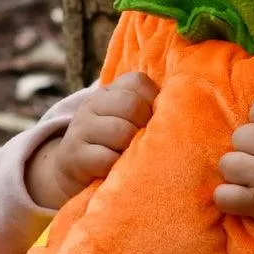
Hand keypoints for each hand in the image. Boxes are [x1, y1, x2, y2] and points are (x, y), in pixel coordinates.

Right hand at [25, 71, 157, 209]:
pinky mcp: (75, 155)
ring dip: (132, 148)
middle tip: (143, 143)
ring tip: (131, 156)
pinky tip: (117, 169)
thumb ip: (148, 109)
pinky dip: (118, 166)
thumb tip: (181, 111)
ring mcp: (81, 128)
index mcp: (109, 91)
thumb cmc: (113, 144)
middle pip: (131, 106)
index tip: (152, 121)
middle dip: (144, 127)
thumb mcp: (127, 120)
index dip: (153, 102)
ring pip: (121, 131)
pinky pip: (108, 157)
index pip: (138, 82)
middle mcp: (92, 104)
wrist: (72, 171)